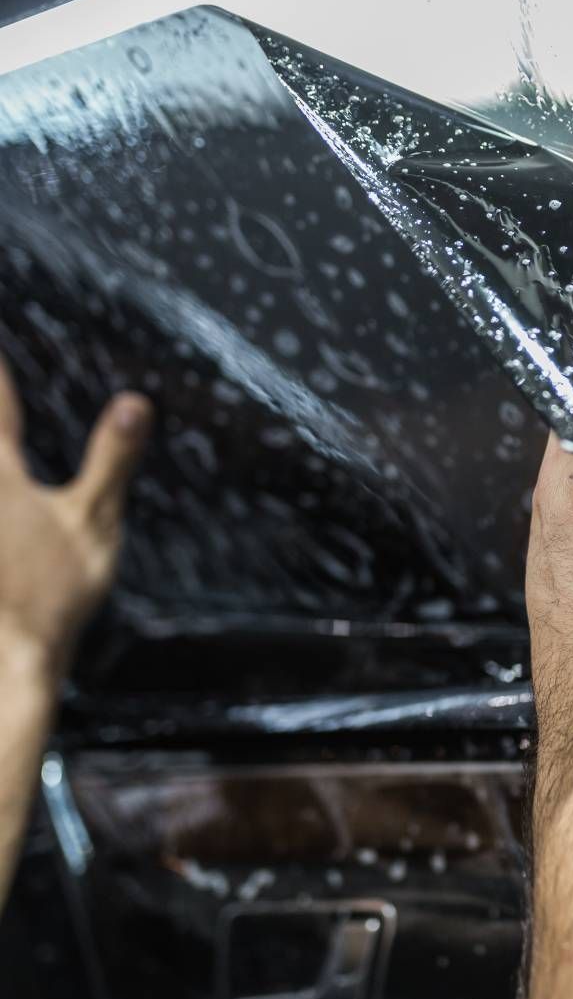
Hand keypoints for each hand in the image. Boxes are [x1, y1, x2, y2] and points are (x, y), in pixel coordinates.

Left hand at [0, 356, 152, 682]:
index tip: (1, 348)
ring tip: (2, 442)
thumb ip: (111, 458)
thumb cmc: (54, 588)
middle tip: (0, 387)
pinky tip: (6, 514)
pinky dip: (1, 507)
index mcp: (1, 472)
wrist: (10, 651)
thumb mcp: (94, 520)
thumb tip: (134, 401)